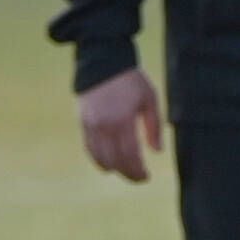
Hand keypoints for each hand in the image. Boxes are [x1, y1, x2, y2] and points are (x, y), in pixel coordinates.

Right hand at [78, 67, 163, 182]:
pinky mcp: (82, 122)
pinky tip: (109, 163)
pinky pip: (89, 148)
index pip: (129, 155)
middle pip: (115, 160)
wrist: (102, 61)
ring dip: (113, 168)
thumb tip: (157, 151)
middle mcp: (104, 125)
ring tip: (125, 171)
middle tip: (139, 178)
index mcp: (122, 120)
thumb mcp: (149, 99)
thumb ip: (154, 126)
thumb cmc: (130, 80)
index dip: (137, 170)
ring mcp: (91, 125)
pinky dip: (99, 159)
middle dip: (127, 173)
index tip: (146, 177)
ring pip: (100, 157)